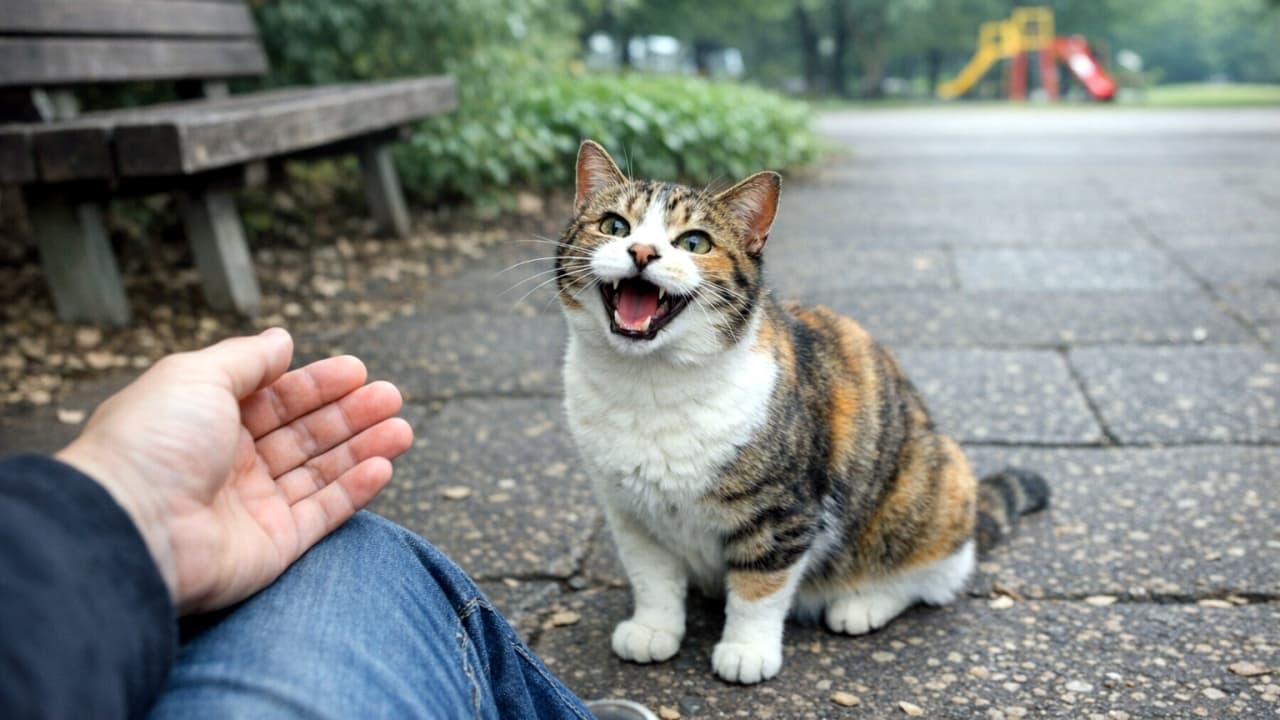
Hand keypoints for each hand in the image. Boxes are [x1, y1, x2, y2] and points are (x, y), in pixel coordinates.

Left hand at [56, 328, 413, 613]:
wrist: (129, 527)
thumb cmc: (151, 445)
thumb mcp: (196, 375)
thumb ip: (246, 358)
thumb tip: (281, 339)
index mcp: (207, 421)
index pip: (275, 399)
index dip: (317, 383)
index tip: (357, 370)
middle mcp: (230, 464)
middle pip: (305, 434)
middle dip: (350, 414)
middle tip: (391, 397)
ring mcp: (252, 507)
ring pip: (321, 472)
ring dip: (364, 449)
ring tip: (402, 429)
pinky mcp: (272, 546)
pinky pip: (322, 514)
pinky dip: (355, 491)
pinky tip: (383, 465)